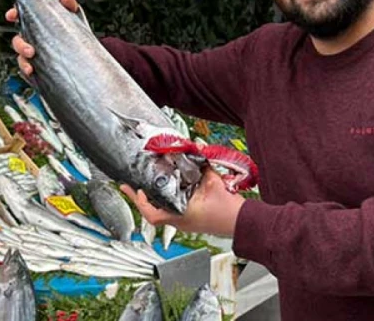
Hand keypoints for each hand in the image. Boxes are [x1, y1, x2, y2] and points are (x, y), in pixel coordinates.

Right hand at [6, 0, 79, 75]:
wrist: (86, 57)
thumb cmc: (75, 33)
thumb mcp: (73, 17)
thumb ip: (69, 5)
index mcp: (38, 24)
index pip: (21, 17)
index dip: (13, 14)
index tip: (11, 15)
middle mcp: (33, 39)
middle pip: (17, 40)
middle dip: (19, 45)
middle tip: (30, 50)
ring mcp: (35, 55)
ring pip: (21, 57)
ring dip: (23, 61)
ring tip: (31, 66)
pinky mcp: (39, 68)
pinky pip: (28, 70)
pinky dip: (27, 72)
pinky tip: (32, 73)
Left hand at [121, 169, 245, 237]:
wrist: (243, 222)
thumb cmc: (228, 210)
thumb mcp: (213, 183)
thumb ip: (203, 165)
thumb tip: (197, 149)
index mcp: (181, 215)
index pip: (152, 214)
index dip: (140, 202)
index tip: (135, 189)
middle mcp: (180, 222)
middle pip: (154, 213)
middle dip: (142, 200)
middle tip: (130, 187)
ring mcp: (185, 223)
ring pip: (163, 213)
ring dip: (154, 201)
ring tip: (145, 188)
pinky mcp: (192, 221)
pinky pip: (174, 212)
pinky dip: (168, 202)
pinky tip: (170, 191)